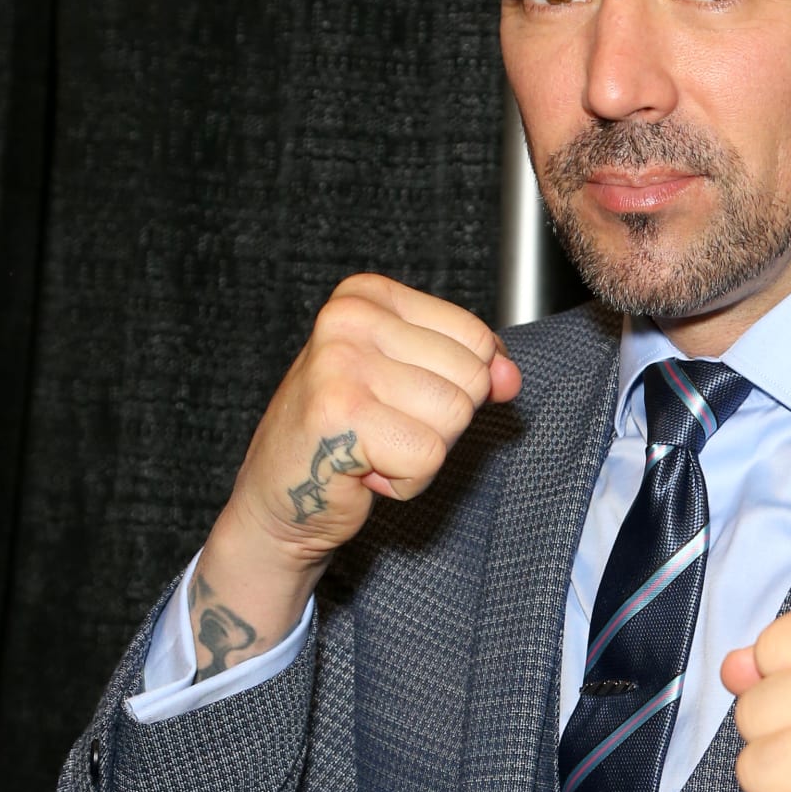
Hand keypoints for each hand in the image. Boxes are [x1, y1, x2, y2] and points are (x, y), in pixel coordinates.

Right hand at [189, 276, 520, 676]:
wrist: (280, 496)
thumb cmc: (346, 436)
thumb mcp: (413, 383)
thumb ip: (470, 368)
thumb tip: (510, 376)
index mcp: (368, 295)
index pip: (477, 339)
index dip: (454, 387)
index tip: (398, 400)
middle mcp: (349, 317)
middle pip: (471, 378)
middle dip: (438, 423)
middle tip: (382, 430)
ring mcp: (340, 362)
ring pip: (453, 417)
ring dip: (421, 453)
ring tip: (372, 448)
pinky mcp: (339, 413)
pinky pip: (428, 456)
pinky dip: (407, 481)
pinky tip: (363, 469)